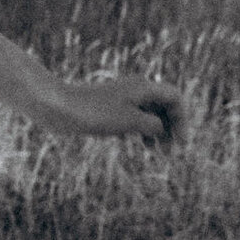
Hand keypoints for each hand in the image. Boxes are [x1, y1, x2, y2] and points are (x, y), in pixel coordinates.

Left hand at [37, 75, 184, 142]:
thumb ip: (152, 125)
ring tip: (156, 152)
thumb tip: (160, 129)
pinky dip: (139, 130)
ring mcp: (121, 98)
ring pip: (148, 113)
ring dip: (156, 131)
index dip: (181, 119)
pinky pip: (132, 118)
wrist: (58, 108)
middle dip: (170, 128)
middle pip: (162, 106)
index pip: (174, 98)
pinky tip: (137, 144)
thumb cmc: (94, 113)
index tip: (180, 142)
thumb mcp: (129, 121)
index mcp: (143, 87)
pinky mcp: (108, 108)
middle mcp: (134, 89)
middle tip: (170, 153)